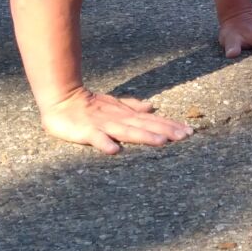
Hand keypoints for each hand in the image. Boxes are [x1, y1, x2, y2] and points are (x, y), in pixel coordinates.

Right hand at [38, 87, 193, 154]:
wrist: (61, 99)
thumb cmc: (89, 105)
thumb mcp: (114, 105)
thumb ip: (132, 107)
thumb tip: (151, 107)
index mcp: (125, 115)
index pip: (152, 120)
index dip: (171, 125)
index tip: (190, 131)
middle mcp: (118, 119)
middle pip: (145, 125)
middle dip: (166, 131)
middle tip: (186, 136)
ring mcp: (102, 124)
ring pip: (126, 131)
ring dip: (144, 136)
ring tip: (161, 142)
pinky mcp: (85, 131)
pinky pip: (95, 138)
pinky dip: (104, 143)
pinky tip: (114, 151)